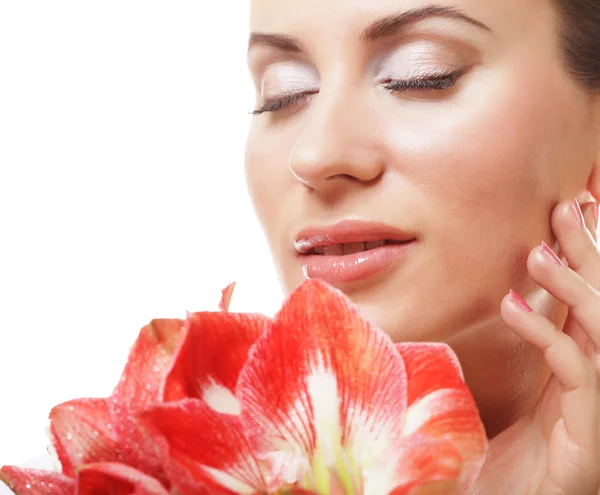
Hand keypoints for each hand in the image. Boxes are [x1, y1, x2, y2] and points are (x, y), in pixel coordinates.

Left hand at [472, 198, 599, 494]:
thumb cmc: (519, 454)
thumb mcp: (532, 385)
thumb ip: (543, 340)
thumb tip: (522, 290)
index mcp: (591, 363)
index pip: (596, 296)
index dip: (593, 251)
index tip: (580, 206)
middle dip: (592, 252)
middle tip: (570, 206)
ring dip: (574, 285)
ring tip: (539, 251)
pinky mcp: (593, 428)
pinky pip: (576, 368)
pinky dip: (545, 332)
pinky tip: (511, 306)